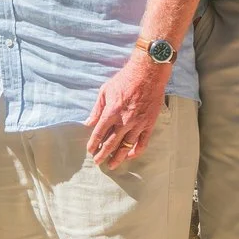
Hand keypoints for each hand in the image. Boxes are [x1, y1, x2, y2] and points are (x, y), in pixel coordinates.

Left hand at [85, 52, 169, 167]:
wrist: (147, 74)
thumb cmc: (124, 80)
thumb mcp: (105, 91)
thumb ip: (97, 109)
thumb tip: (88, 123)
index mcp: (111, 112)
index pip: (99, 133)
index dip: (93, 144)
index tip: (90, 150)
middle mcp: (124, 121)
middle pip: (111, 143)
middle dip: (103, 154)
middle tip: (98, 162)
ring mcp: (138, 124)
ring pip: (126, 146)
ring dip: (118, 157)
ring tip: (112, 164)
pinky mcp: (149, 124)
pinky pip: (143, 142)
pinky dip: (136, 151)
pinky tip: (130, 156)